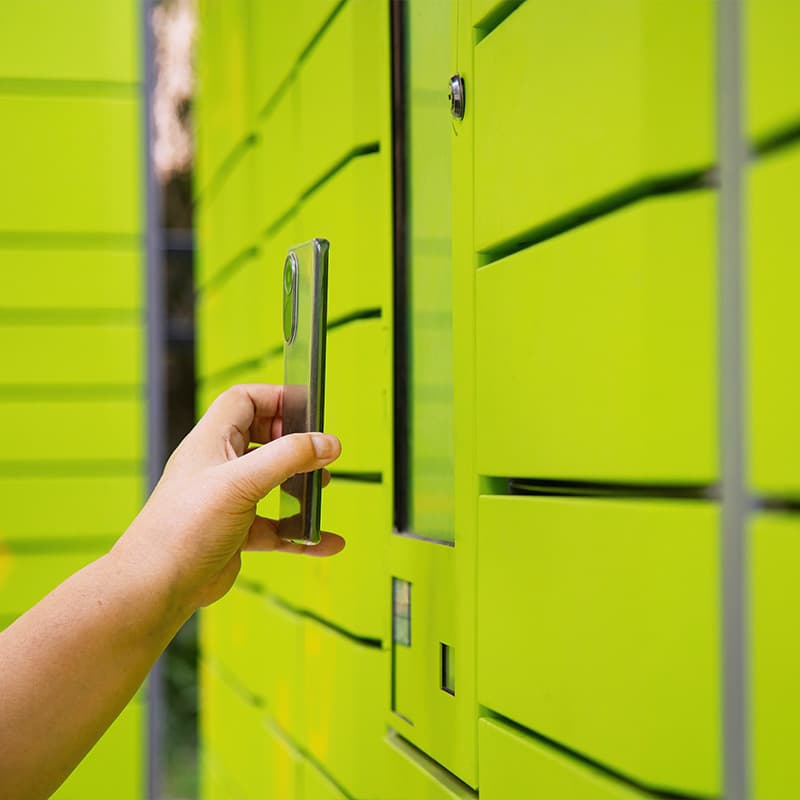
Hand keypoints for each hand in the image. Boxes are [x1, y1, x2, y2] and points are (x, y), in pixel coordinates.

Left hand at [111, 384, 343, 614]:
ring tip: (321, 489)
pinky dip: (299, 532)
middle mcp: (218, 466)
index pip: (243, 401)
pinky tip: (324, 542)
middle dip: (293, 442)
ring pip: (271, 481)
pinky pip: (276, 526)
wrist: (157, 587)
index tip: (307, 410)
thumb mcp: (241, 482)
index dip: (275, 398)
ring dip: (299, 485)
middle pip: (261, 437)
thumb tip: (328, 443)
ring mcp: (227, 499)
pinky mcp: (235, 532)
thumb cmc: (182, 528)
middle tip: (317, 452)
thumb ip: (288, 458)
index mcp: (212, 441)